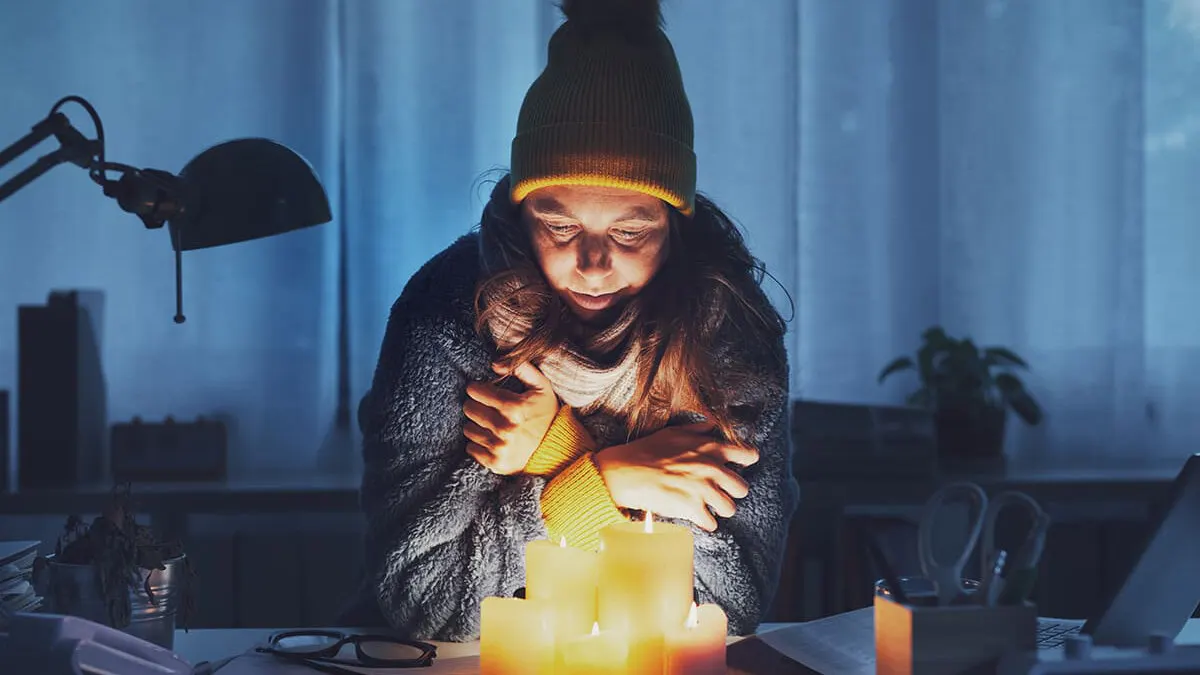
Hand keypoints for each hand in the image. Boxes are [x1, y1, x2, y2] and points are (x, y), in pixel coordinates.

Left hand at [464, 362, 559, 474]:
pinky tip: (492, 439)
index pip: (475, 391)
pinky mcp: (495, 463)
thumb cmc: (547, 414)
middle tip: (488, 408)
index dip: (477, 388)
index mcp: (513, 406)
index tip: (484, 391)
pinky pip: (471, 449)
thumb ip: (522, 368)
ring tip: (491, 424)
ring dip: (477, 425)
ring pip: (468, 429)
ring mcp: (499, 447)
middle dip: (476, 405)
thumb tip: (495, 364)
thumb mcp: (542, 387)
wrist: (558, 449)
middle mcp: (504, 427)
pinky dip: (478, 444)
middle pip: (469, 409)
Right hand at [592, 422, 758, 530]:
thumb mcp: (674, 432)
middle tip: (719, 492)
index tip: (739, 467)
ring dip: (719, 509)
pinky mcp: (693, 508)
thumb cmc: (648, 450)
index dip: (746, 462)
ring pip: (730, 508)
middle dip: (731, 492)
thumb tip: (712, 425)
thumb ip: (698, 430)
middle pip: (742, 488)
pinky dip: (705, 522)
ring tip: (707, 506)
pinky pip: (712, 524)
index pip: (748, 455)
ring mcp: (704, 490)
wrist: (628, 472)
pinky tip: (696, 516)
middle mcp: (713, 469)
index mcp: (711, 448)